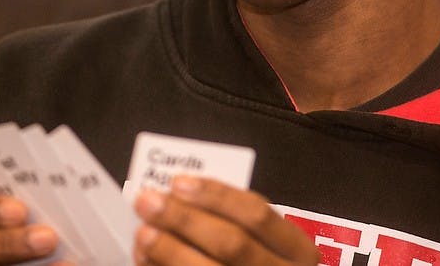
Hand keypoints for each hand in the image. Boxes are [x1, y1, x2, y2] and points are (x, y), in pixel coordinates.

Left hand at [133, 176, 320, 265]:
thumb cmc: (258, 262)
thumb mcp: (264, 240)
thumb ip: (234, 218)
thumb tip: (180, 193)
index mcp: (296, 250)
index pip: (257, 214)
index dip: (216, 196)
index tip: (178, 182)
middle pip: (232, 243)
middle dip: (186, 220)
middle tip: (149, 202)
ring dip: (170, 250)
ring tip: (143, 232)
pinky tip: (146, 258)